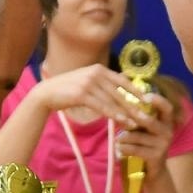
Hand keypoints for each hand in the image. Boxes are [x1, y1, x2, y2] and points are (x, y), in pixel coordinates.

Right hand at [29, 62, 145, 127]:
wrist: (46, 93)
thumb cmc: (67, 90)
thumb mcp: (86, 82)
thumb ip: (101, 84)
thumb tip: (116, 91)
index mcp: (99, 69)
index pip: (123, 80)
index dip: (136, 91)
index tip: (147, 100)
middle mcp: (96, 73)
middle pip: (120, 92)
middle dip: (134, 105)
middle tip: (146, 116)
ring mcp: (89, 83)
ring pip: (112, 100)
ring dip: (126, 113)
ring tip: (136, 123)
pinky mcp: (82, 93)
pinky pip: (102, 106)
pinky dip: (113, 114)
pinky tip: (121, 121)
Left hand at [116, 89, 177, 173]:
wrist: (152, 171)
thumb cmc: (145, 146)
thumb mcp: (144, 130)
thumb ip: (138, 118)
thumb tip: (120, 103)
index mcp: (166, 122)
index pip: (167, 107)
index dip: (158, 100)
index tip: (145, 96)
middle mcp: (168, 132)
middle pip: (150, 121)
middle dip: (134, 119)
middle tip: (122, 118)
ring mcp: (163, 145)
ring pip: (137, 137)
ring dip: (123, 138)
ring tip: (117, 140)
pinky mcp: (156, 156)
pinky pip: (135, 149)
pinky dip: (123, 149)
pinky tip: (119, 151)